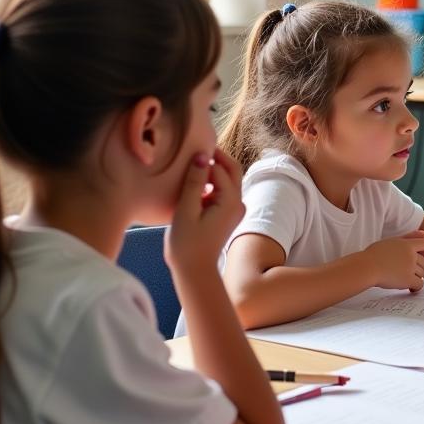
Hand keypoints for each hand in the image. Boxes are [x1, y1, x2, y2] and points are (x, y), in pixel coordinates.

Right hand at [166, 148, 244, 276]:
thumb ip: (194, 181)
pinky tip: (194, 189)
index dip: (203, 158)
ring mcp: (235, 210)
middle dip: (215, 158)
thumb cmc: (186, 244)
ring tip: (190, 169)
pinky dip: (211, 185)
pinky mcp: (228, 215)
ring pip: (228, 180)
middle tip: (194, 151)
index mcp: (230, 200)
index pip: (219, 168)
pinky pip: (223, 192)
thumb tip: (202, 155)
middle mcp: (238, 203)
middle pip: (232, 170)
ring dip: (212, 172)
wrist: (194, 272)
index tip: (186, 151)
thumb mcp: (186, 209)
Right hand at [366, 231, 423, 291]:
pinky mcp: (407, 279)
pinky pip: (419, 284)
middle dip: (421, 267)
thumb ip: (407, 238)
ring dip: (417, 276)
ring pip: (422, 273)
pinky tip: (410, 288)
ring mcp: (410, 267)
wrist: (367, 266)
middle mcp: (411, 255)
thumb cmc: (374, 254)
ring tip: (406, 278)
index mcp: (407, 244)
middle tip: (411, 271)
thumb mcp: (391, 241)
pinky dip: (416, 287)